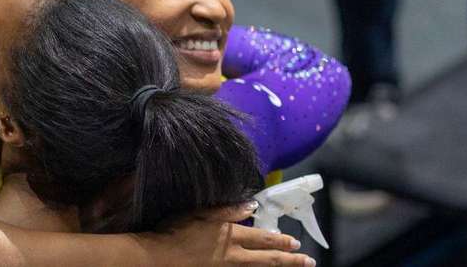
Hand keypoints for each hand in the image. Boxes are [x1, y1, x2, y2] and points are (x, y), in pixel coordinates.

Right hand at [139, 203, 315, 266]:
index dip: (281, 241)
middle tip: (307, 261)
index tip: (297, 243)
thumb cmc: (176, 231)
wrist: (159, 256)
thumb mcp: (202, 213)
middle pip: (267, 259)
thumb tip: (252, 205)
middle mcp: (233, 255)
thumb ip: (228, 210)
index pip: (263, 238)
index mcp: (230, 235)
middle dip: (289, 260)